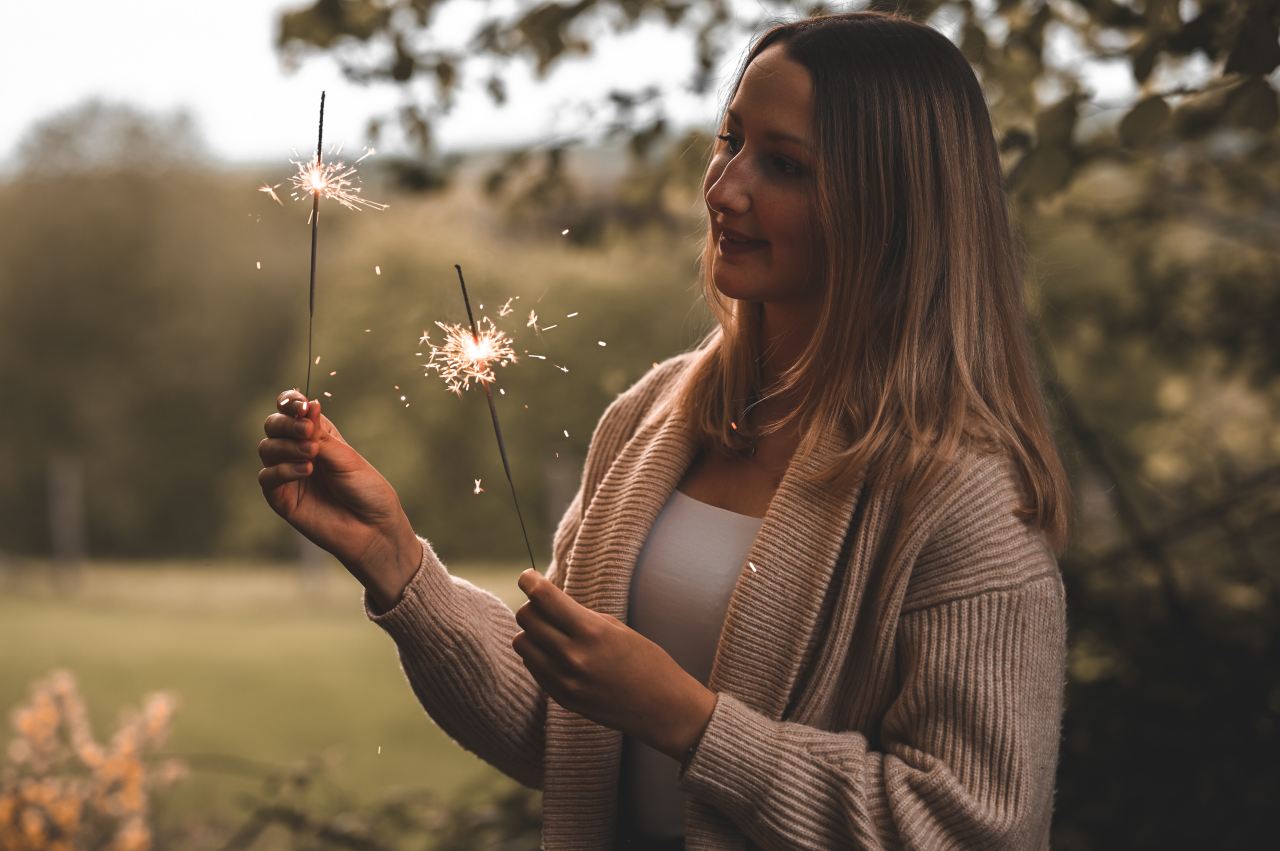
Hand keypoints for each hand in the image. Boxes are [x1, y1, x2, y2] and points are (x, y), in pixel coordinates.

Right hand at [258, 389, 420, 608]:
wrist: (374, 528)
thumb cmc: (366, 491)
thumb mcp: (347, 458)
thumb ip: (321, 436)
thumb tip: (309, 404)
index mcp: (316, 434)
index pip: (291, 409)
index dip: (289, 401)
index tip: (301, 404)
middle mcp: (297, 451)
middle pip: (273, 425)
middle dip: (287, 423)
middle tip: (308, 431)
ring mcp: (287, 474)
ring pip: (266, 448)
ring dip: (287, 446)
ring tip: (312, 454)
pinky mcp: (281, 498)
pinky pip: (267, 477)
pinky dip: (283, 469)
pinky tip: (305, 470)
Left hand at [512, 569, 717, 760]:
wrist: (663, 708)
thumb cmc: (647, 661)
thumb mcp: (616, 628)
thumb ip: (579, 615)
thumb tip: (548, 603)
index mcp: (591, 632)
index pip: (543, 598)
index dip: (529, 580)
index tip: (528, 576)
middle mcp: (573, 657)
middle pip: (526, 618)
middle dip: (533, 606)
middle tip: (546, 606)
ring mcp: (564, 681)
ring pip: (521, 643)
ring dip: (532, 633)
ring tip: (553, 633)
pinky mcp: (561, 698)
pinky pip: (532, 667)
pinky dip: (539, 655)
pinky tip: (558, 654)